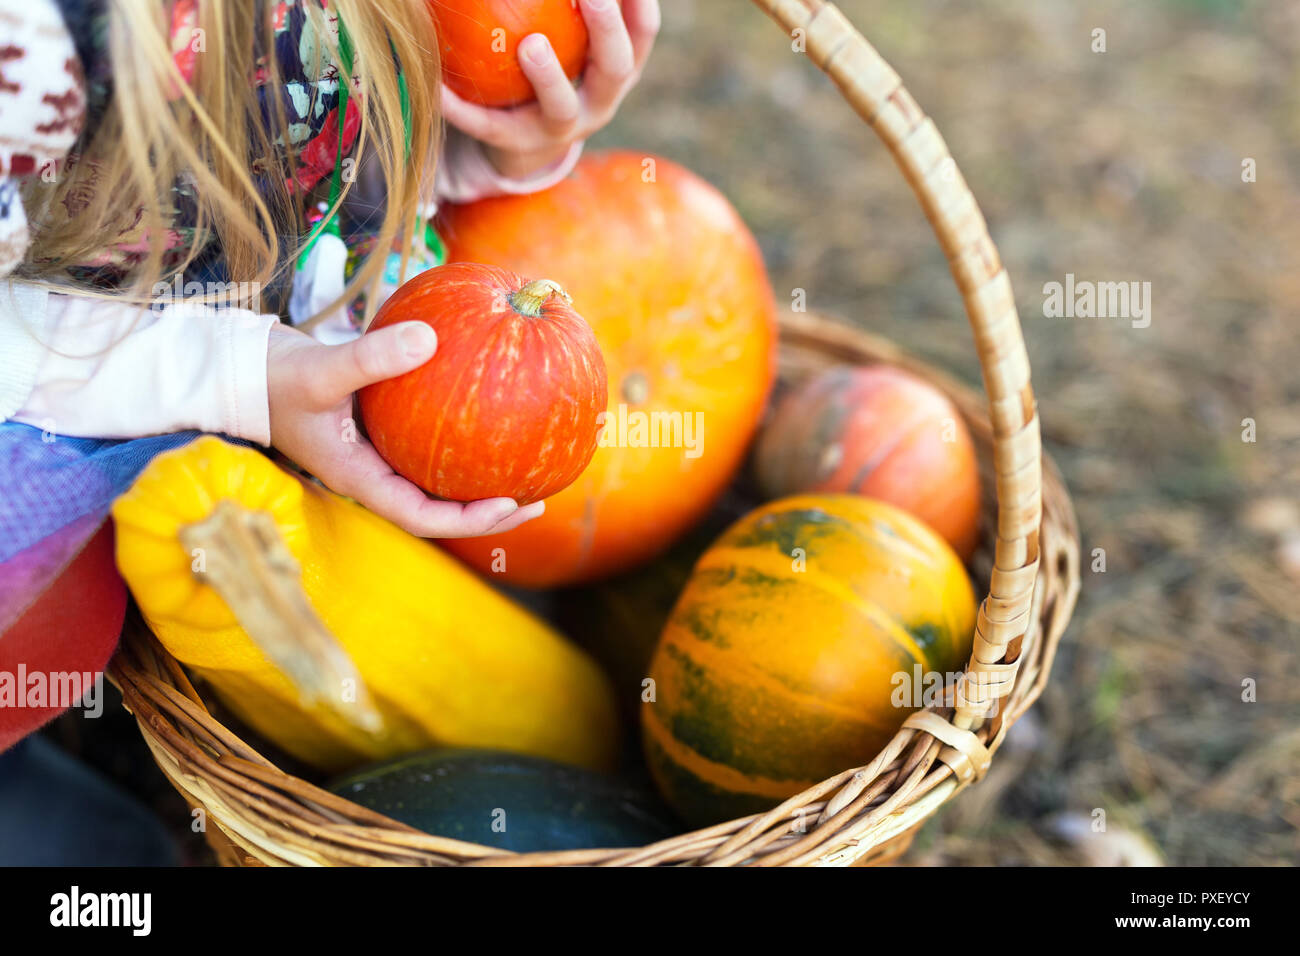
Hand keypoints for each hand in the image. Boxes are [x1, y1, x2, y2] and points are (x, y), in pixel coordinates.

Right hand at [266, 322, 544, 536]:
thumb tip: (430, 337)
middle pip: (438, 508)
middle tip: (537, 499)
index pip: (420, 516)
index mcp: (359, 479)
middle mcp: (374, 475)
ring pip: (436, 480)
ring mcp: (378, 457)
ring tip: (528, 467)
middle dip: (487, 512)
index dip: (466, 519)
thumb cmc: (273, 377)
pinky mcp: (381, 432)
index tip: (509, 505)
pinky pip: (428, 443)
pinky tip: (492, 412)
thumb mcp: (320, 369)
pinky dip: (458, 438)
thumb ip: (370, 357)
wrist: (244, 369)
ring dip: (479, 481)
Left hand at [441, 0, 660, 180]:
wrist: (529, 140)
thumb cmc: (554, 63)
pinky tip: (438, 86)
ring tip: (530, 45)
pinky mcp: (522, 145)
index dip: (638, 4)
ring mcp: (564, 128)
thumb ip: (567, 5)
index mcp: (620, 65)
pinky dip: (465, 108)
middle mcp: (601, 98)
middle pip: (615, 66)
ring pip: (562, 106)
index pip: (642, 30)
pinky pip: (491, 126)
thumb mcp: (573, 34)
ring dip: (549, 77)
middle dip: (607, 30)